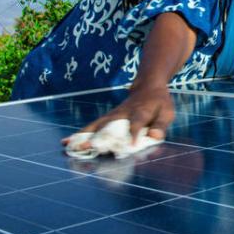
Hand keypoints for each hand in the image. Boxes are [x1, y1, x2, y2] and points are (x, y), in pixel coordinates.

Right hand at [60, 83, 175, 152]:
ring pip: (97, 126)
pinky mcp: (106, 118)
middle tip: (86, 146)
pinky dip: (80, 134)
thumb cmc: (159, 103)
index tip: (130, 145)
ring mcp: (112, 115)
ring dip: (83, 135)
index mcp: (141, 111)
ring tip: (69, 146)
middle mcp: (123, 113)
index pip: (137, 122)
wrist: (147, 86)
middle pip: (110, 125)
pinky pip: (92, 127)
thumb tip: (155, 136)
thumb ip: (161, 125)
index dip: (135, 132)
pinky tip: (67, 142)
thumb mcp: (167, 112)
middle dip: (99, 136)